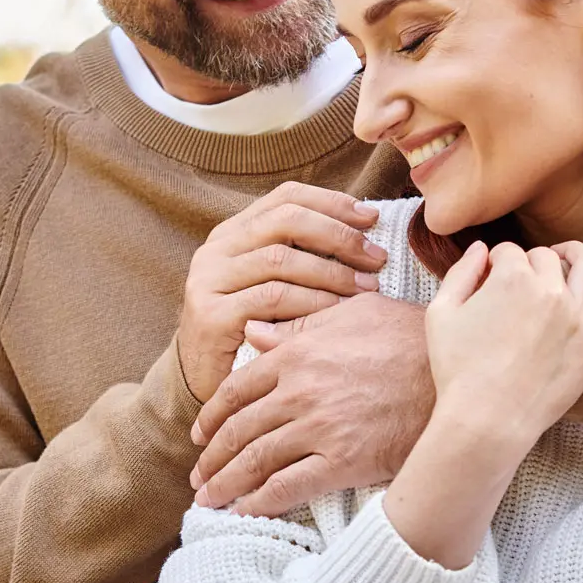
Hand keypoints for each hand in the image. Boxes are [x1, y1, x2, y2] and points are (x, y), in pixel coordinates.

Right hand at [176, 183, 386, 404]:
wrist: (206, 385)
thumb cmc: (255, 333)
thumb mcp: (276, 287)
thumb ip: (304, 258)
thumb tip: (365, 235)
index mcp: (234, 233)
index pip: (286, 197)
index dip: (332, 202)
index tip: (372, 218)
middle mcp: (216, 249)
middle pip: (285, 220)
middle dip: (338, 236)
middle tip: (376, 258)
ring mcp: (209, 280)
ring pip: (280, 259)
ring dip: (332, 273)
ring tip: (366, 288)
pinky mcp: (210, 315)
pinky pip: (271, 299)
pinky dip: (311, 302)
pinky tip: (338, 311)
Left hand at [190, 294, 434, 516]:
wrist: (460, 377)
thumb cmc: (413, 338)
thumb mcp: (355, 313)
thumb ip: (300, 326)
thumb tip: (256, 334)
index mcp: (298, 355)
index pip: (237, 390)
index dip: (212, 416)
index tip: (201, 434)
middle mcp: (299, 393)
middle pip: (239, 430)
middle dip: (211, 457)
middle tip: (198, 476)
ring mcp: (319, 429)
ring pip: (256, 461)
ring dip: (226, 484)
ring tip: (210, 500)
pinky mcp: (343, 461)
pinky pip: (289, 487)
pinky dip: (261, 501)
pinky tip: (245, 511)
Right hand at [426, 238, 582, 455]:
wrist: (487, 421)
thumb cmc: (458, 371)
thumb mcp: (441, 313)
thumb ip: (461, 272)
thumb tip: (481, 248)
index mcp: (511, 277)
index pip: (509, 252)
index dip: (498, 262)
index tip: (494, 275)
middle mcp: (549, 290)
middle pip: (547, 257)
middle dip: (532, 261)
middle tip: (526, 276)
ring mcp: (578, 316)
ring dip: (576, 254)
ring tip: (568, 257)